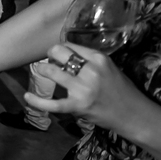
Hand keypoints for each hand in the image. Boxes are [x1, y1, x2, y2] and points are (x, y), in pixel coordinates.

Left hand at [25, 44, 149, 136]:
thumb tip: (64, 55)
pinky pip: (52, 104)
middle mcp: (90, 70)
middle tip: (49, 61)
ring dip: (43, 71)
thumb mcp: (108, 67)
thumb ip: (89, 61)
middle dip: (50, 55)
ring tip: (41, 71)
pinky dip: (37, 101)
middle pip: (59, 53)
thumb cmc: (121, 90)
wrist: (133, 114)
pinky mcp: (78, 106)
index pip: (69, 45)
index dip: (59, 49)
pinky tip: (27, 96)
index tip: (57, 54)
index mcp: (98, 58)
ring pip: (53, 72)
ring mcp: (83, 89)